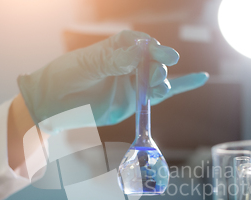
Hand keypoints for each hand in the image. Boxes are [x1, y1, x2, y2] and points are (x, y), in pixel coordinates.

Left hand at [17, 30, 208, 133]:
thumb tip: (138, 52)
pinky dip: (181, 86)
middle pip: (152, 62)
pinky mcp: (133, 102)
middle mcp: (126, 65)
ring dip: (164, 80)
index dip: (152, 48)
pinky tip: (199, 78)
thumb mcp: (85, 65)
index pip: (139, 44)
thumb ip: (112, 60)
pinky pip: (159, 95)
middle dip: (157, 67)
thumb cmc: (63, 78)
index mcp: (114, 50)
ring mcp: (131, 84)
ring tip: (162, 84)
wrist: (51, 104)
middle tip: (155, 75)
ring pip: (157, 79)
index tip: (162, 54)